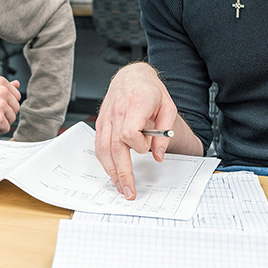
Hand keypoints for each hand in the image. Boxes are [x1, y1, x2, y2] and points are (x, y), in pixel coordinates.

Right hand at [0, 77, 20, 134]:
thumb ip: (2, 86)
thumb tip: (17, 83)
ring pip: (12, 119)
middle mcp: (2, 91)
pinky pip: (6, 129)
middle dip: (5, 114)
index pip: (16, 95)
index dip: (6, 104)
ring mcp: (1, 105)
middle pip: (16, 108)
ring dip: (1, 122)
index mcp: (0, 82)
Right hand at [95, 63, 176, 200]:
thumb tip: (158, 156)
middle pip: (114, 147)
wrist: (132, 76)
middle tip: (128, 191)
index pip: (129, 133)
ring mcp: (106, 117)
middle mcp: (116, 111)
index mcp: (135, 104)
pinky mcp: (100, 122)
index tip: (147, 147)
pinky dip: (104, 161)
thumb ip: (164, 133)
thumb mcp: (168, 108)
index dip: (139, 146)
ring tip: (119, 186)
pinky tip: (112, 171)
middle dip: (122, 172)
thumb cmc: (150, 91)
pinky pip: (99, 145)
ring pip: (103, 149)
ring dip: (111, 171)